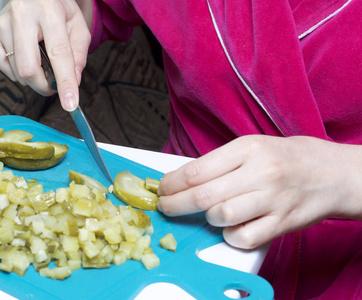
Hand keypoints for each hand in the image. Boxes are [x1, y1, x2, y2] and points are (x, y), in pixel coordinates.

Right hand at [0, 0, 92, 110]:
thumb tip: (73, 82)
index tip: (70, 104)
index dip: (65, 82)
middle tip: (53, 84)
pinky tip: (25, 57)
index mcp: (49, 11)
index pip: (59, 53)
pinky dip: (16, 71)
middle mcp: (22, 15)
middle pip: (28, 69)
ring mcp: (2, 23)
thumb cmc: (58, 10)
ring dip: (32, 76)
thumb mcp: (78, 27)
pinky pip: (2, 67)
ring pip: (16, 71)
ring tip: (40, 59)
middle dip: (43, 86)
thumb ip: (79, 55)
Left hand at [157, 135, 361, 248]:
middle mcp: (260, 172)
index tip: (162, 189)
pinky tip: (231, 227)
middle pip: (203, 196)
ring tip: (208, 213)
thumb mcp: (250, 147)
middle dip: (175, 205)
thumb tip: (180, 180)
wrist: (328, 172)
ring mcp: (273, 199)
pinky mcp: (283, 222)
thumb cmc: (283, 158)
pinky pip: (245, 237)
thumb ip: (218, 163)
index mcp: (247, 148)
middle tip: (166, 207)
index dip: (171, 184)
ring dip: (207, 218)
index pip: (196, 170)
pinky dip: (230, 236)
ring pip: (222, 216)